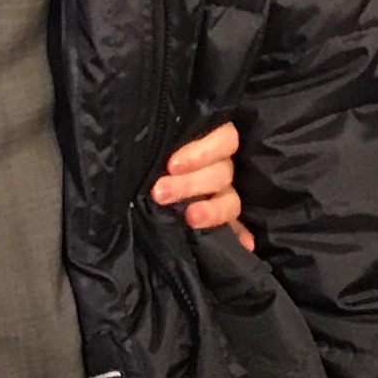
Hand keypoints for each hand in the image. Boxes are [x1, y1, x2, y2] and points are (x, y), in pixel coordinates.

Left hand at [153, 118, 253, 254]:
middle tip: (160, 193)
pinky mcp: (224, 217)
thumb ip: (160, 138)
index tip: (172, 165)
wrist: (132, 171)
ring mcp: (224, 191)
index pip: (223, 139)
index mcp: (210, 137)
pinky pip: (237, 226)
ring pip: (230, 199)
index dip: (201, 153)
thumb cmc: (146, 148)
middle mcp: (222, 164)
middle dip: (190, 184)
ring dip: (212, 210)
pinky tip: (245, 245)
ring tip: (191, 218)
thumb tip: (148, 133)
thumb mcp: (156, 139)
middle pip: (221, 173)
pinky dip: (240, 234)